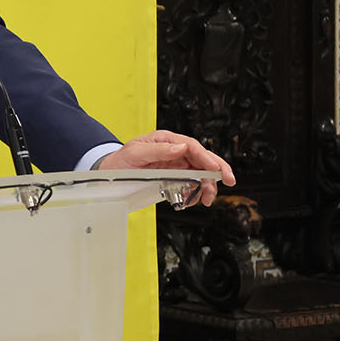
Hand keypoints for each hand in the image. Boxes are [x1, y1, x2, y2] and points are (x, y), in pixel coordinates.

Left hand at [98, 130, 235, 205]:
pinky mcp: (174, 177)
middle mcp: (174, 151)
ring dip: (207, 186)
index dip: (206, 157)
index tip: (215, 169)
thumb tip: (181, 147)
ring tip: (206, 199)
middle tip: (229, 181)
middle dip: (218, 170)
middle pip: (203, 158)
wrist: (110, 172)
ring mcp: (176, 164)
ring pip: (200, 173)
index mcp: (166, 140)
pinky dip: (195, 192)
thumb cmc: (121, 159)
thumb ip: (158, 150)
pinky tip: (192, 200)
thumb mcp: (136, 152)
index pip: (192, 146)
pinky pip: (191, 184)